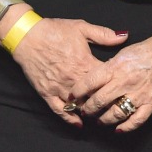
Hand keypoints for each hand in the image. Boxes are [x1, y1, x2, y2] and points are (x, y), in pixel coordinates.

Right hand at [9, 15, 127, 125]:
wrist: (27, 36)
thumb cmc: (54, 30)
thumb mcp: (82, 27)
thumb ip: (104, 35)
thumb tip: (124, 36)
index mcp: (85, 63)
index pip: (107, 80)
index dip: (116, 85)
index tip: (123, 88)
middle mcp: (73, 79)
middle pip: (95, 97)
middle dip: (105, 102)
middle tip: (116, 106)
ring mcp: (59, 88)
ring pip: (79, 106)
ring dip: (90, 111)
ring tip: (101, 115)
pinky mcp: (46, 93)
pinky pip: (59, 110)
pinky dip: (69, 118)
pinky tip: (78, 124)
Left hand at [70, 29, 151, 132]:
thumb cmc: (149, 49)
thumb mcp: (124, 52)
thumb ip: (109, 67)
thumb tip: (95, 79)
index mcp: (116, 67)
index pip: (89, 82)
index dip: (77, 91)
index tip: (73, 96)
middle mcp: (125, 82)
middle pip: (98, 102)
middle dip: (87, 109)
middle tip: (84, 111)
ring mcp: (139, 94)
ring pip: (114, 114)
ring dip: (103, 120)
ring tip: (99, 120)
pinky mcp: (151, 103)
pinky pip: (135, 120)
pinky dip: (125, 127)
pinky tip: (118, 129)